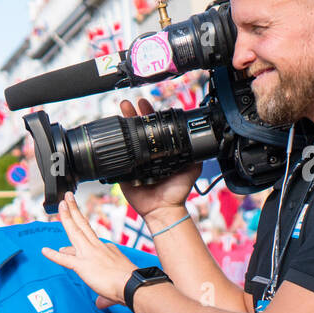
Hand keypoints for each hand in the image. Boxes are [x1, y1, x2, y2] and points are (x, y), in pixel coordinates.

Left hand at [41, 192, 138, 307]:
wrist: (132, 285)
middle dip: (74, 211)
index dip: (80, 241)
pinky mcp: (82, 265)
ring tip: (60, 205)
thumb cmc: (130, 286)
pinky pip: (64, 259)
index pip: (91, 242)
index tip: (70, 245)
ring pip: (75, 231)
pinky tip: (44, 251)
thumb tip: (100, 303)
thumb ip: (105, 295)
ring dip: (66, 217)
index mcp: (108, 250)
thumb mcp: (117, 284)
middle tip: (68, 199)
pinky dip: (53, 255)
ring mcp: (89, 254)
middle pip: (83, 225)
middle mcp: (98, 248)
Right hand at [112, 98, 200, 223]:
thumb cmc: (176, 192)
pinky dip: (113, 146)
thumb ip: (195, 155)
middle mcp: (146, 153)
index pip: (154, 128)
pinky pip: (116, 158)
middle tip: (130, 104)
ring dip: (123, 123)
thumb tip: (202, 141)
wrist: (163, 209)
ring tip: (122, 109)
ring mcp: (133, 162)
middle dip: (133, 114)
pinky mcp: (123, 172)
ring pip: (126, 139)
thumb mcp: (191, 169)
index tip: (147, 104)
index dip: (149, 115)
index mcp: (160, 150)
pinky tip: (112, 133)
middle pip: (137, 129)